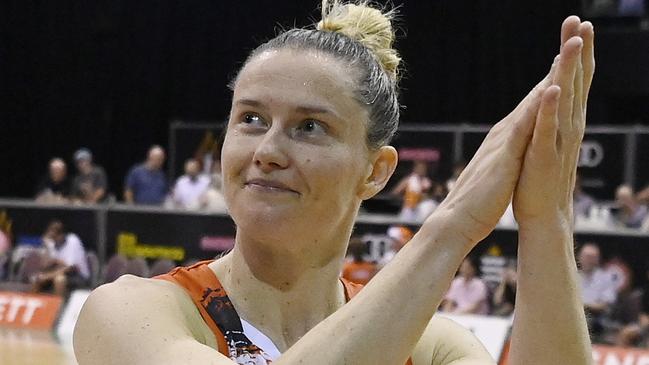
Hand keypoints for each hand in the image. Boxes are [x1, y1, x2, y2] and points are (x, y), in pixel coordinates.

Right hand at [430, 58, 558, 247]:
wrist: (458, 220)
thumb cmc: (476, 204)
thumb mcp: (496, 176)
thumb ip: (503, 160)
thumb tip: (510, 156)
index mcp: (502, 143)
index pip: (526, 111)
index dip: (543, 90)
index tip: (559, 70)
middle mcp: (502, 137)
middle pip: (530, 101)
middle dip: (549, 75)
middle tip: (567, 48)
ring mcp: (502, 143)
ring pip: (529, 106)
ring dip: (547, 81)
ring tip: (564, 56)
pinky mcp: (505, 155)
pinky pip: (523, 126)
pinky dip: (537, 107)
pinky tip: (549, 90)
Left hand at [513, 17, 594, 229]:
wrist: (543, 215)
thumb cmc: (543, 177)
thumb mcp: (549, 139)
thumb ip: (553, 115)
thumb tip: (554, 91)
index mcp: (566, 121)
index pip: (573, 80)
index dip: (576, 53)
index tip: (578, 24)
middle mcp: (568, 126)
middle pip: (575, 82)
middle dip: (578, 51)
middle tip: (582, 20)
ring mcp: (557, 141)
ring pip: (564, 99)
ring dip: (568, 71)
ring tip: (574, 42)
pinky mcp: (543, 155)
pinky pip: (546, 128)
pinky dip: (549, 108)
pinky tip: (551, 88)